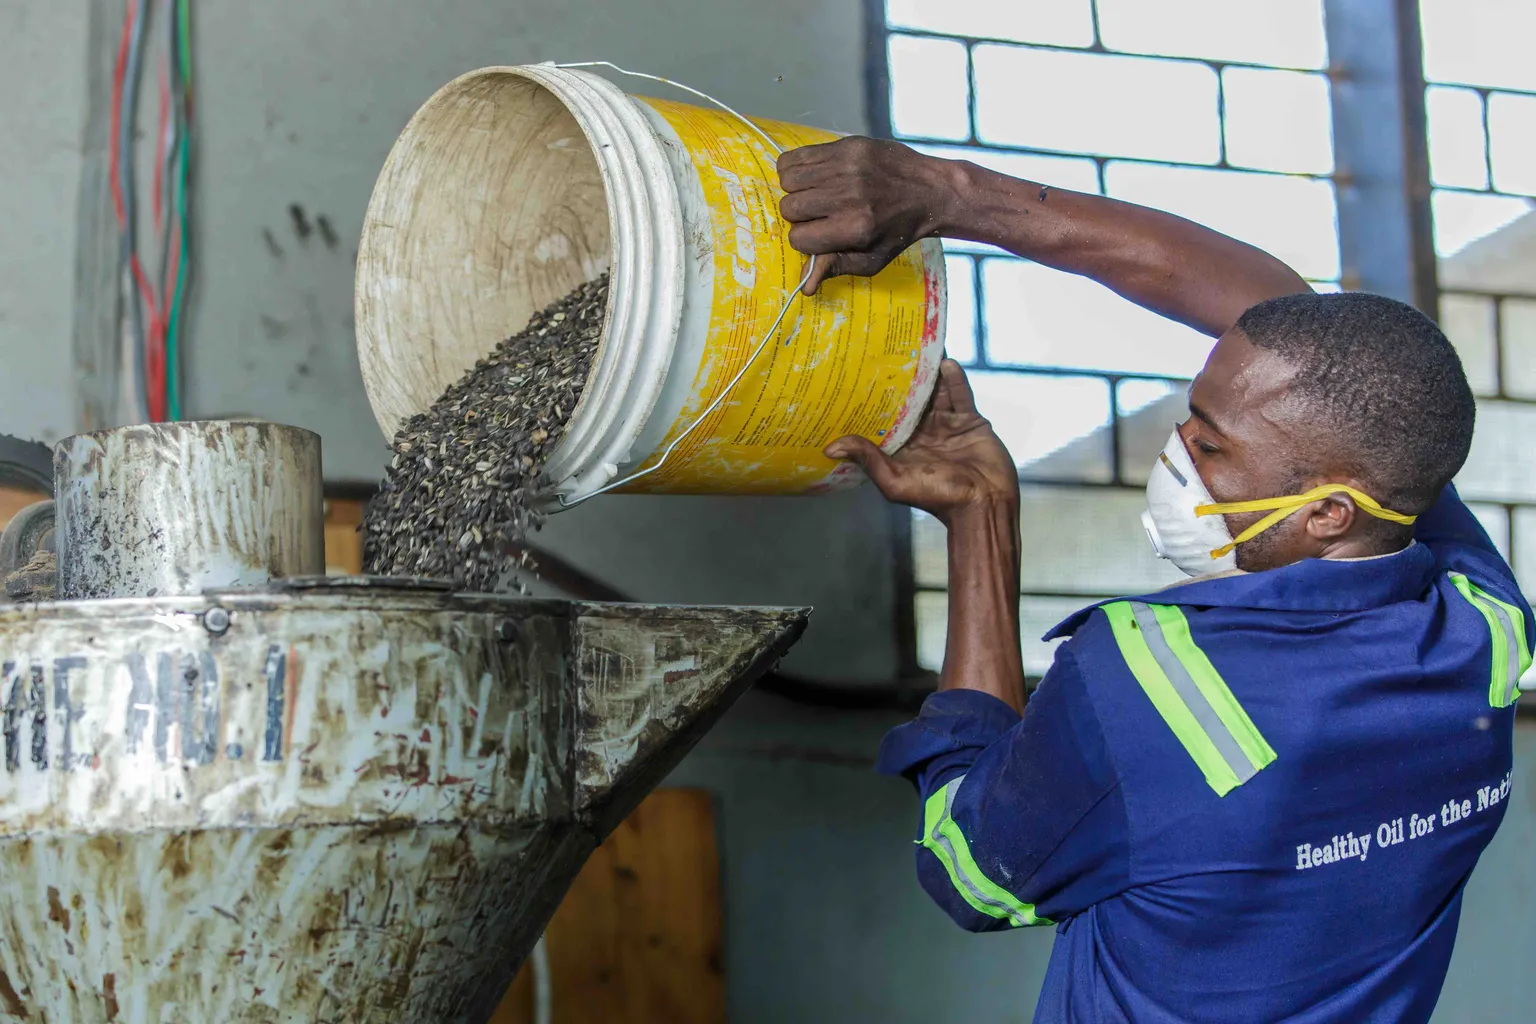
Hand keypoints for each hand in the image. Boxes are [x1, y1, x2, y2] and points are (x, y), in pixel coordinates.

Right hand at [778, 137, 962, 293]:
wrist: (931, 191)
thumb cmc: (898, 230)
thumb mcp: (873, 259)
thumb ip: (837, 267)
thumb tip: (804, 287)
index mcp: (854, 228)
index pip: (799, 237)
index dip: (804, 240)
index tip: (818, 235)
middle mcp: (849, 195)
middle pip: (790, 207)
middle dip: (798, 216)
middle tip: (817, 214)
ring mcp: (847, 167)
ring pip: (789, 180)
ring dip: (795, 190)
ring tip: (813, 194)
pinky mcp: (847, 146)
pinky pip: (796, 156)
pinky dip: (795, 168)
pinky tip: (811, 176)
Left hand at [826, 360, 1017, 522]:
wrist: (985, 505)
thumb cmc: (938, 498)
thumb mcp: (895, 481)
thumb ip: (868, 459)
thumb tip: (831, 448)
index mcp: (902, 446)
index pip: (886, 415)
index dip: (875, 397)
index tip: (861, 372)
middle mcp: (923, 433)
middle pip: (911, 399)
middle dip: (903, 377)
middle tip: (891, 348)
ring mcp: (948, 425)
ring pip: (936, 392)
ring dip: (929, 372)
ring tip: (919, 347)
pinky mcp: (971, 421)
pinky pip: (960, 395)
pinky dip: (954, 379)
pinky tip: (945, 362)